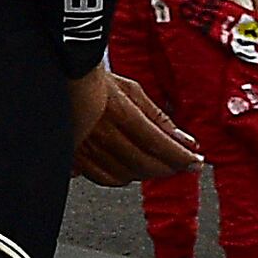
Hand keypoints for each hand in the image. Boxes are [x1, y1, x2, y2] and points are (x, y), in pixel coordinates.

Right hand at [70, 66, 200, 185]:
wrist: (61, 78)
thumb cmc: (96, 80)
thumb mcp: (133, 91)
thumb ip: (159, 118)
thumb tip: (185, 141)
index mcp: (119, 112)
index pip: (158, 143)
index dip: (180, 157)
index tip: (195, 162)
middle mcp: (101, 132)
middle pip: (143, 163)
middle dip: (169, 167)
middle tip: (182, 165)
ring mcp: (85, 146)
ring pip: (125, 173)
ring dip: (148, 173)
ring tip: (160, 166)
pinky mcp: (73, 155)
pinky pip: (102, 178)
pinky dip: (121, 178)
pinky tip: (131, 172)